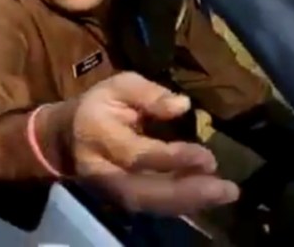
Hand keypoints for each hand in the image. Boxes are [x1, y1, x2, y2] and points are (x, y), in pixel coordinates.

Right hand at [53, 72, 238, 215]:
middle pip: (143, 190)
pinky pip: (153, 208)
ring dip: (189, 203)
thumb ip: (149, 93)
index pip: (136, 154)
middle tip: (226, 189)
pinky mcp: (120, 201)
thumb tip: (182, 105)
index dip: (172, 158)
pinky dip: (182, 204)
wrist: (67, 137)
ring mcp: (109, 190)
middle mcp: (101, 169)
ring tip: (225, 193)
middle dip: (186, 192)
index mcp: (97, 133)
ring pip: (149, 204)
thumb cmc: (99, 105)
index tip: (208, 158)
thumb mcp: (119, 85)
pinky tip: (210, 196)